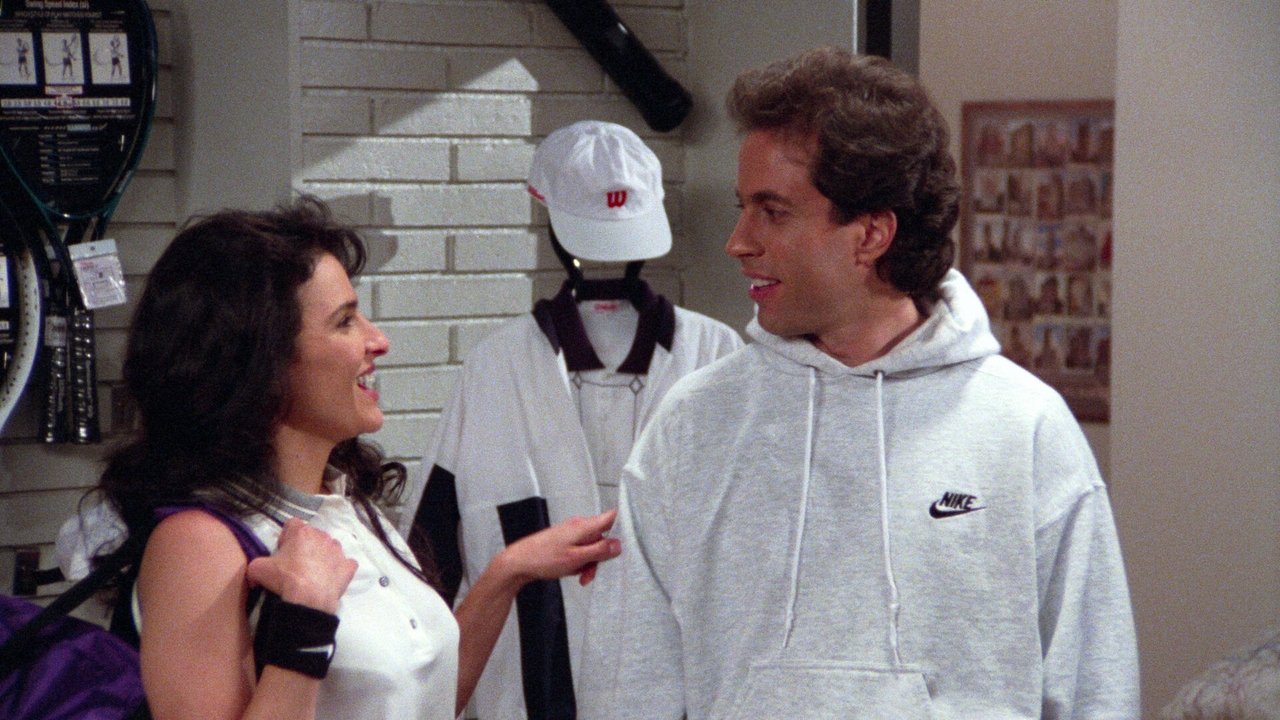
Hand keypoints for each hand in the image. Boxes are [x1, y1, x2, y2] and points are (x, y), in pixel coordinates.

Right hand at [245, 518, 356, 613]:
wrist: (308, 599)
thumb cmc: (284, 579)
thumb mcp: (257, 569)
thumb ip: (256, 563)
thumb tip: (257, 571)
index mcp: (301, 531)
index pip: (292, 524)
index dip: (285, 538)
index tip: (282, 552)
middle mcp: (323, 536)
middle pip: (312, 536)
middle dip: (305, 547)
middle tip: (296, 565)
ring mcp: (338, 551)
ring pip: (330, 548)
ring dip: (322, 557)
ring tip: (312, 574)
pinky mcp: (348, 566)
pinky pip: (345, 564)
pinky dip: (339, 570)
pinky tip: (329, 579)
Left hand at [499, 509, 620, 587]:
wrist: (519, 562)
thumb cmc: (542, 558)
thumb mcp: (576, 558)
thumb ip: (599, 551)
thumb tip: (618, 545)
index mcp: (584, 526)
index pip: (612, 516)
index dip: (625, 522)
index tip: (634, 534)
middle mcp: (580, 526)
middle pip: (603, 537)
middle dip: (601, 556)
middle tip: (592, 572)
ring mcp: (572, 533)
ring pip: (592, 546)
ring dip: (591, 562)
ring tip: (581, 575)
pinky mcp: (566, 540)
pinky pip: (582, 549)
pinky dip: (582, 561)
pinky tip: (574, 571)